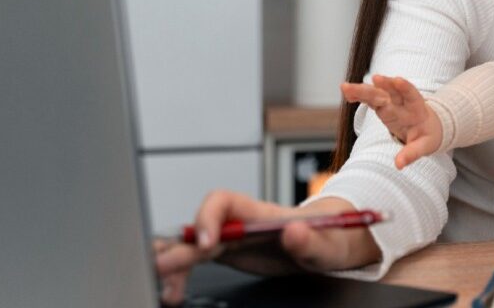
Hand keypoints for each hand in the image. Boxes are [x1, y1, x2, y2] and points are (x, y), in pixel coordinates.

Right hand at [154, 193, 379, 305]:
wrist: (328, 243)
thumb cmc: (329, 236)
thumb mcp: (327, 242)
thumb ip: (311, 238)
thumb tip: (293, 231)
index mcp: (260, 213)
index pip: (223, 202)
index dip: (208, 218)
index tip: (206, 243)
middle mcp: (239, 221)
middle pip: (200, 227)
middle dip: (178, 246)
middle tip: (164, 268)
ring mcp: (231, 237)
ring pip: (190, 244)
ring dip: (173, 261)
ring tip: (166, 288)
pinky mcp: (227, 252)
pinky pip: (195, 259)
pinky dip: (181, 273)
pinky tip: (175, 290)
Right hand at [340, 75, 441, 168]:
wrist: (427, 127)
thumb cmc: (426, 136)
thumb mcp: (424, 146)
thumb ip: (411, 153)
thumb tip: (398, 165)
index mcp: (417, 108)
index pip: (412, 95)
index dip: (405, 87)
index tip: (397, 80)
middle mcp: (402, 102)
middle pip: (390, 92)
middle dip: (381, 85)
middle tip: (373, 79)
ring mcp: (390, 102)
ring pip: (376, 93)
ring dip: (363, 90)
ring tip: (346, 88)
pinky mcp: (381, 106)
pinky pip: (369, 99)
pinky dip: (358, 96)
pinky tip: (347, 93)